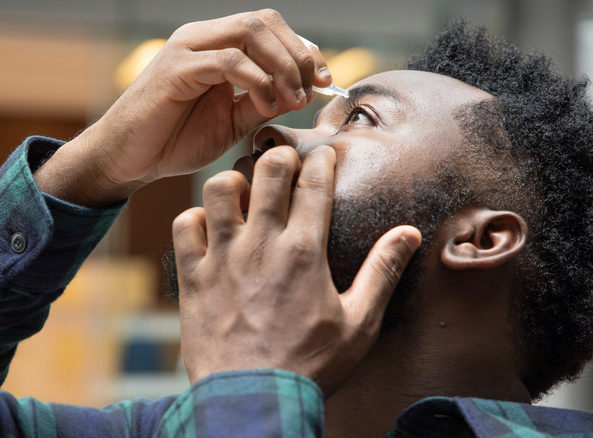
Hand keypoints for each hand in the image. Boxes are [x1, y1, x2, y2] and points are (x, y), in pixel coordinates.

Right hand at [34, 10, 330, 205]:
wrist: (128, 160)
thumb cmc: (174, 142)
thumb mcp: (232, 123)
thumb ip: (263, 103)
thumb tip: (304, 92)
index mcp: (216, 46)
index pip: (270, 28)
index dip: (304, 50)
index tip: (324, 82)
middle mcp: (202, 38)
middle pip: (264, 21)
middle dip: (298, 54)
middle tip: (311, 90)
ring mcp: (187, 49)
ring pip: (249, 31)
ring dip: (282, 65)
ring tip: (291, 99)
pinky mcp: (176, 69)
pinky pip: (228, 60)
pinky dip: (257, 80)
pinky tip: (265, 104)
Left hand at [172, 146, 420, 396]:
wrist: (252, 399)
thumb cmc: (309, 365)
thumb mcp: (358, 324)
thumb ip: (382, 272)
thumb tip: (410, 234)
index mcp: (304, 251)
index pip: (313, 183)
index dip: (320, 160)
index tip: (323, 154)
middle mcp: (261, 244)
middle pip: (267, 171)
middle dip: (278, 156)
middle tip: (284, 164)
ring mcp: (222, 257)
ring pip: (218, 188)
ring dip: (233, 181)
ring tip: (243, 194)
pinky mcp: (193, 275)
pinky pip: (184, 226)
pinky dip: (195, 218)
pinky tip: (209, 228)